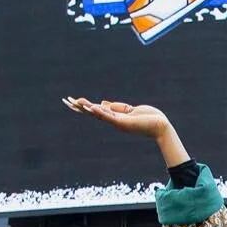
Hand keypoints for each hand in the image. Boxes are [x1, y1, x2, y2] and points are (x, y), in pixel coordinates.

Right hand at [63, 98, 190, 170]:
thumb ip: (117, 107)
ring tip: (75, 102)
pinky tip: (91, 107)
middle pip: (93, 112)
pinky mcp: (124, 123)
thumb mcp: (131, 109)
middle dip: (79, 107)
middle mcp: (114, 121)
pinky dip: (100, 112)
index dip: (84, 105)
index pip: (96, 110)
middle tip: (66, 101)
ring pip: (98, 114)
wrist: (161, 126)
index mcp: (115, 117)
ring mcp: (118, 123)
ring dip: (86, 108)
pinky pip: (110, 117)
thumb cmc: (149, 118)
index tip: (73, 100)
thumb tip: (103, 103)